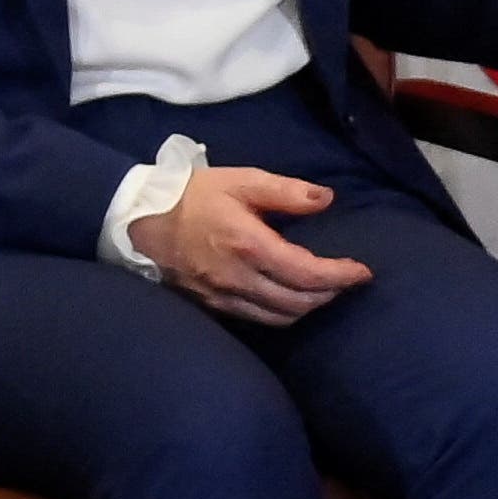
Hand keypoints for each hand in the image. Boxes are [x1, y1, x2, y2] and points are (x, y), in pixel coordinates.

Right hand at [131, 166, 376, 326]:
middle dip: (329, 295)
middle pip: (297, 303)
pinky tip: (289, 299)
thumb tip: (327, 200)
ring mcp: (221, 297)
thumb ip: (286, 191)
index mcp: (249, 246)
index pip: (307, 274)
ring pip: (277, 318)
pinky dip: (280, 314)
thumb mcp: (241, 180)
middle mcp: (237, 279)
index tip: (363, 272)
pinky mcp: (209, 306)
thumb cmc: (190, 195)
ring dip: (307, 308)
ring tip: (324, 291)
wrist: (135, 220)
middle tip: (347, 280)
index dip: (340, 276)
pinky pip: (254, 318)